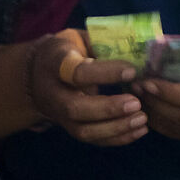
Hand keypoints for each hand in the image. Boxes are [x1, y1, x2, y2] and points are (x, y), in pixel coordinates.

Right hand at [25, 30, 146, 146]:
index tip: (132, 72)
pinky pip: (93, 139)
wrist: (38, 75)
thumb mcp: (78, 39)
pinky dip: (118, 138)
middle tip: (136, 104)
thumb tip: (135, 51)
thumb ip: (100, 44)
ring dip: (115, 128)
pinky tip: (139, 130)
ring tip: (142, 119)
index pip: (77, 73)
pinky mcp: (71, 128)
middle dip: (107, 109)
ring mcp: (60, 115)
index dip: (105, 73)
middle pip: (75, 108)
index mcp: (55, 64)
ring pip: (84, 130)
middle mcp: (54, 94)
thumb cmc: (67, 52)